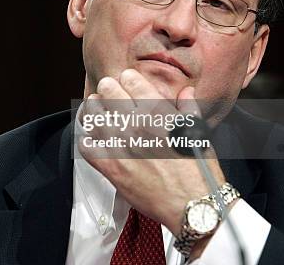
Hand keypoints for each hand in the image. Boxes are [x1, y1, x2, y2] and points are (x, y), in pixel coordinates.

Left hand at [78, 69, 225, 235]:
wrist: (191, 204)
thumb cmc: (198, 169)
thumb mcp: (197, 131)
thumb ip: (189, 107)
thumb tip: (186, 91)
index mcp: (157, 111)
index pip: (129, 79)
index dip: (127, 79)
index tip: (127, 83)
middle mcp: (135, 124)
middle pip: (107, 90)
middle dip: (108, 89)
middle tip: (109, 95)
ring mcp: (120, 144)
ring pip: (92, 114)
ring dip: (95, 111)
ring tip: (100, 114)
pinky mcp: (110, 166)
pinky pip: (86, 145)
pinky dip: (87, 140)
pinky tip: (95, 140)